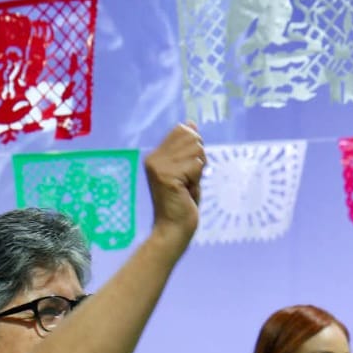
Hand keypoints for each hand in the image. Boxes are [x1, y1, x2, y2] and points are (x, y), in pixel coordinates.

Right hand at [143, 122, 206, 247]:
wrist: (174, 228)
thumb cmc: (182, 202)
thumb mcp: (187, 170)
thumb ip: (188, 148)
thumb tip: (190, 123)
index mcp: (155, 155)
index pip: (183, 130)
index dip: (194, 147)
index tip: (188, 169)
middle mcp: (153, 158)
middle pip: (191, 137)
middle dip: (198, 157)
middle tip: (189, 178)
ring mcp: (158, 166)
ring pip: (196, 149)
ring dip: (198, 169)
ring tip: (187, 185)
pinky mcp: (166, 176)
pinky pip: (195, 164)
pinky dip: (197, 178)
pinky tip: (186, 190)